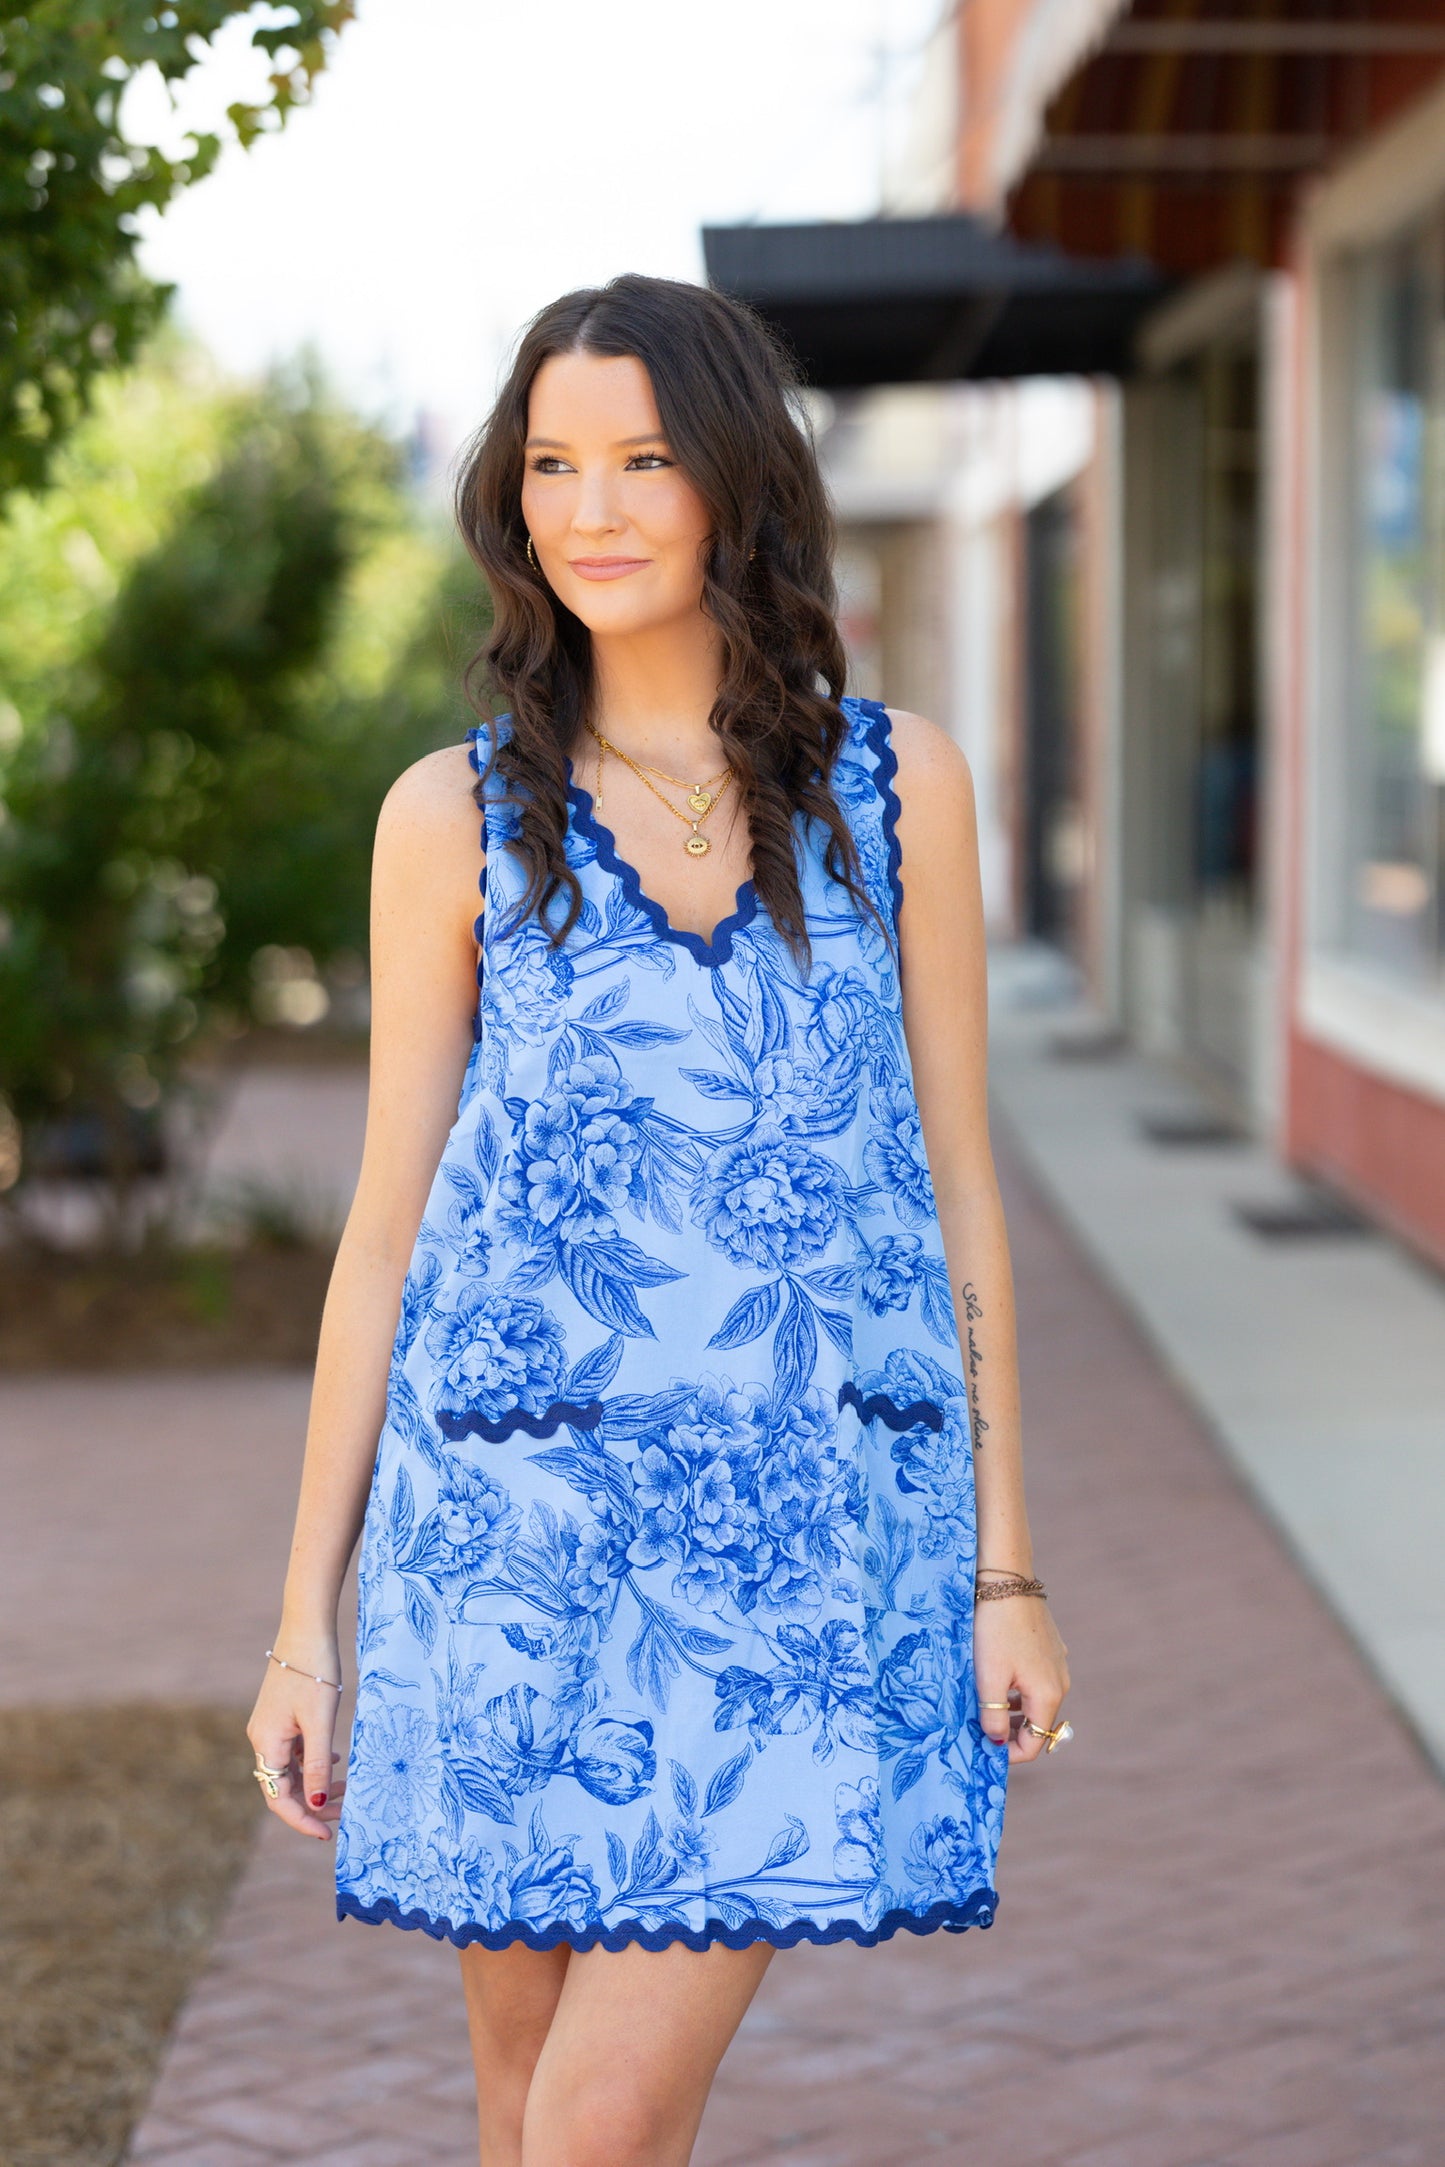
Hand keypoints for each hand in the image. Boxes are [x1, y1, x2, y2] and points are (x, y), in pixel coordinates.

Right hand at [245, 1643, 345, 1840]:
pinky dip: (312, 1762)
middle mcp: (262, 1739)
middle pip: (284, 1786)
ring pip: (290, 1769)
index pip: (279, 1798)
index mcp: (266, 1743)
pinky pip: (293, 1751)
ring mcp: (270, 1727)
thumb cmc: (314, 1671)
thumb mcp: (320, 1722)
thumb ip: (316, 1765)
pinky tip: (333, 1762)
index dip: (302, 1820)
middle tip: (344, 1814)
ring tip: (343, 1789)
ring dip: (314, 1784)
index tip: (328, 1834)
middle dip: (312, 1804)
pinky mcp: (280, 1715)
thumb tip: (314, 1805)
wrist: (306, 1627)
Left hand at [974, 1592, 1069, 1764]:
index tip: (983, 1750)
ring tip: (984, 1706)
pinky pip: (1036, 1682)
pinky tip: (997, 1680)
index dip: (1009, 1754)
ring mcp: (1058, 1664)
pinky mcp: (1051, 1648)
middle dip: (1010, 1733)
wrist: (1007, 1580)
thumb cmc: (995, 1630)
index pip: (1035, 1743)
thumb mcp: (989, 1677)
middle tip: (979, 1730)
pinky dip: (1018, 1691)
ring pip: (1036, 1702)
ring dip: (1013, 1712)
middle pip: (1038, 1724)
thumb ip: (993, 1715)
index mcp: (1048, 1695)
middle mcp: (1060, 1682)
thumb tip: (996, 1742)